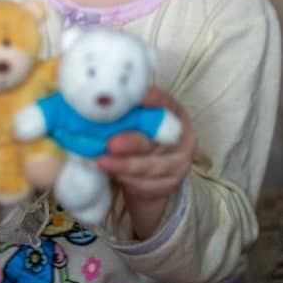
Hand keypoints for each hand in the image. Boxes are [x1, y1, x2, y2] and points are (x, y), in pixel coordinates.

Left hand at [96, 87, 196, 237]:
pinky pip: (148, 184)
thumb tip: (98, 101)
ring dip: (124, 165)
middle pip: (158, 139)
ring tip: (102, 162)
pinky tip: (112, 174)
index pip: (168, 104)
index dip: (155, 100)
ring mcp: (180, 164)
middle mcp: (183, 138)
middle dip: (133, 142)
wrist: (155, 173)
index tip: (139, 97)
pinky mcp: (171, 185)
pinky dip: (127, 179)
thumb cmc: (141, 136)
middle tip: (110, 143)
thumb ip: (127, 113)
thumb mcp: (138, 121)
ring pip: (152, 166)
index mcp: (176, 114)